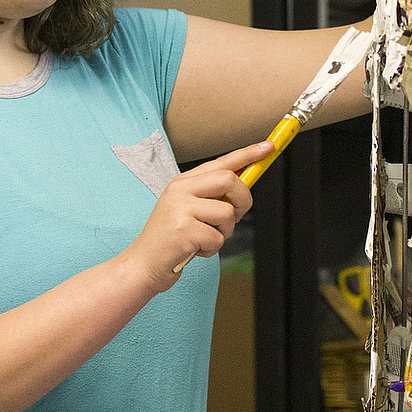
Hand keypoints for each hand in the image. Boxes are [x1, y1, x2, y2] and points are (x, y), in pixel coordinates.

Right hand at [125, 140, 272, 294]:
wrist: (142, 265)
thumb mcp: (187, 211)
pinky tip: (196, 250)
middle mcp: (180, 190)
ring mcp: (179, 209)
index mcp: (183, 182)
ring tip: (205, 239)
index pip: (221, 162)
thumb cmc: (171, 240)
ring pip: (227, 212)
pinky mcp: (182, 231)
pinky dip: (213, 249)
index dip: (248, 154)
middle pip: (229, 180)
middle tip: (233, 217)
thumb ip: (211, 197)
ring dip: (224, 231)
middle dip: (242, 201)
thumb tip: (243, 186)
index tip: (269, 146)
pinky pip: (217, 237)